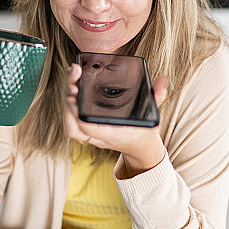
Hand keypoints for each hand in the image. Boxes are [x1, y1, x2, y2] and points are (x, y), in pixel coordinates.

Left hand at [64, 63, 167, 177]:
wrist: (140, 148)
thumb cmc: (144, 132)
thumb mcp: (153, 114)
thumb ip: (157, 97)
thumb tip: (162, 80)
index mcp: (112, 134)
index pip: (89, 127)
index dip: (77, 113)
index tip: (75, 95)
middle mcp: (99, 137)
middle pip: (74, 127)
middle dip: (69, 105)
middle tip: (73, 83)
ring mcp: (92, 136)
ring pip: (70, 127)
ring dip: (66, 106)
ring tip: (71, 83)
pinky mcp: (88, 131)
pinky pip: (73, 123)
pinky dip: (69, 108)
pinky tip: (72, 88)